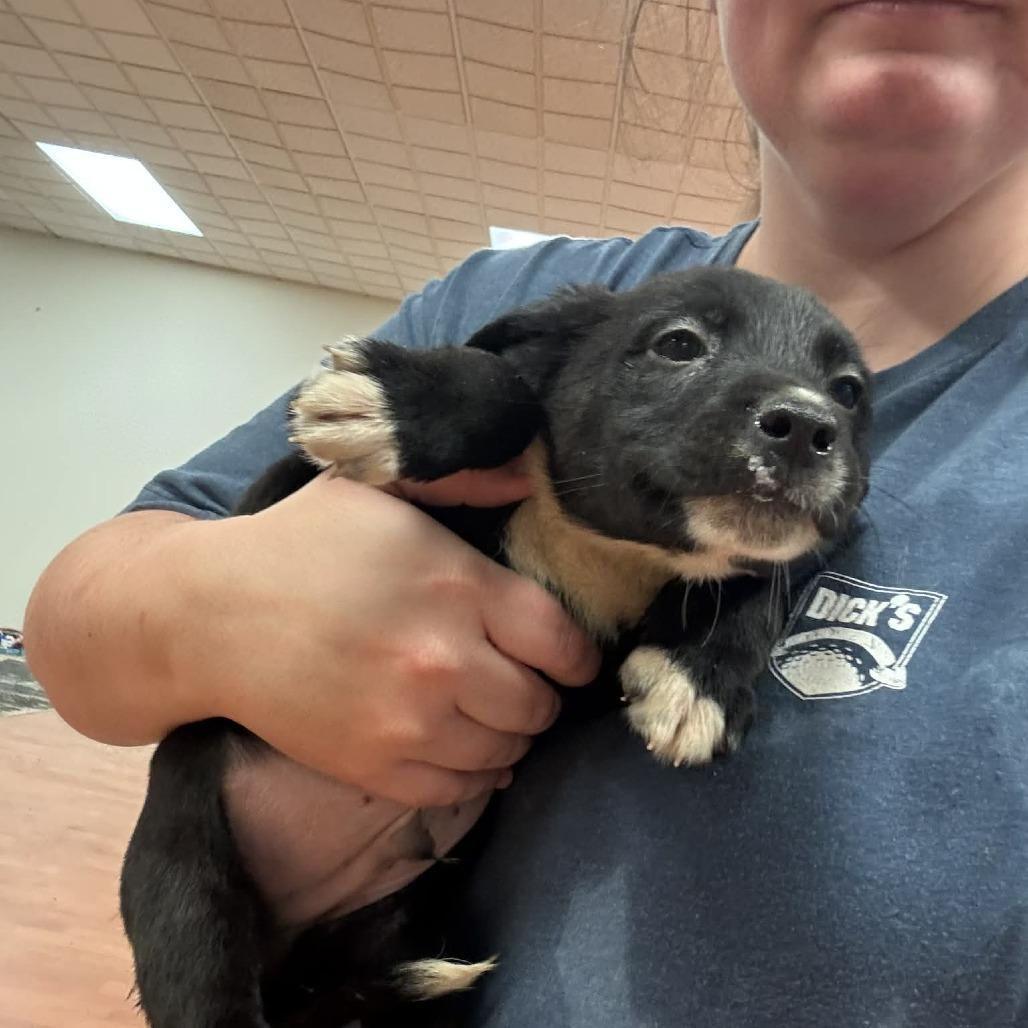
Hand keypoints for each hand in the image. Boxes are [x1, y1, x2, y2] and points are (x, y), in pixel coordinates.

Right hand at [162, 466, 599, 807]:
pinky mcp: (375, 767)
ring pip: (506, 750)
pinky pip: (459, 790)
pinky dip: (476, 774)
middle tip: (526, 681)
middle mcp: (444, 660)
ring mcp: (410, 722)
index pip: (562, 642)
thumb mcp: (377, 488)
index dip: (579, 656)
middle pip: (540, 704)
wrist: (209, 616)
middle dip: (543, 694)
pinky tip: (467, 749)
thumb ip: (460, 481)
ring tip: (494, 713)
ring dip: (511, 735)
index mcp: (457, 585)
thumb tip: (528, 479)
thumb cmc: (299, 543)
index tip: (570, 657)